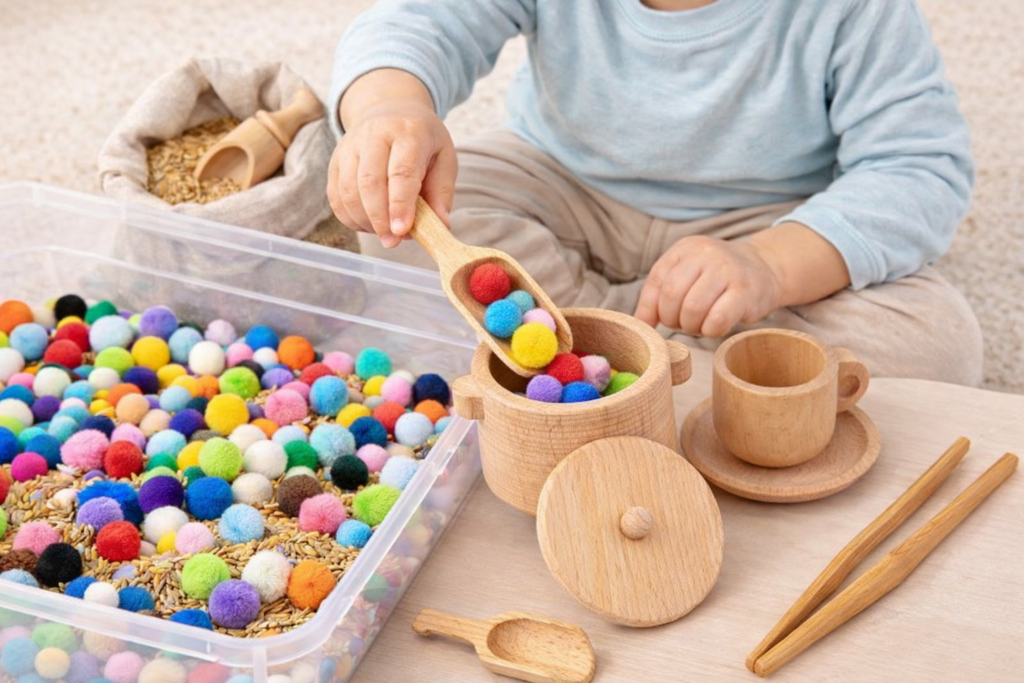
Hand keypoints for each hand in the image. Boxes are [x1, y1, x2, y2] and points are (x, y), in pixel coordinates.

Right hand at [327, 71, 456, 247]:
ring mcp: (350, 146)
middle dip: (379, 218)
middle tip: (391, 242)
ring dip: (364, 220)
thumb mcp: (444, 158)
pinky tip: (368, 224)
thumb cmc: (422, 141)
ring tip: (383, 233)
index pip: (401, 171)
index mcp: (408, 132)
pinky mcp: (335, 160)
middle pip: (369, 182)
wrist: (389, 110)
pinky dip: (350, 217)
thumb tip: (440, 225)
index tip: (402, 231)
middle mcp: (375, 135)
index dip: (400, 204)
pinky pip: (336, 196)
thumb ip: (442, 192)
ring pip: (348, 190)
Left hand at [634, 236, 783, 336]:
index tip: (652, 324)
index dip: (649, 308)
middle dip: (671, 319)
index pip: (656, 280)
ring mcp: (727, 270)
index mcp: (686, 248)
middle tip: (682, 324)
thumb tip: (638, 324)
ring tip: (699, 325)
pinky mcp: (745, 292)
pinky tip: (714, 326)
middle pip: (672, 295)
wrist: (765, 268)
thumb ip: (661, 293)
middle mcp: (706, 254)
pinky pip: (716, 321)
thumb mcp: (688, 274)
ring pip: (692, 309)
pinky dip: (710, 331)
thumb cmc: (718, 278)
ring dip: (691, 327)